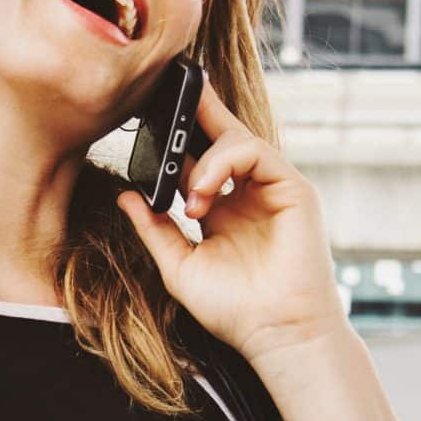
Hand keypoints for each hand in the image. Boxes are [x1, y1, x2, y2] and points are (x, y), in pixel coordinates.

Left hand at [116, 76, 347, 365]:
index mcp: (224, 207)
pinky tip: (205, 191)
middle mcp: (250, 191)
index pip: (201, 158)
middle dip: (199, 110)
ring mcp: (273, 188)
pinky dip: (226, 163)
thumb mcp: (179, 265)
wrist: (274, 334)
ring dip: (205, 161)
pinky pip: (257, 152)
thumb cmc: (234, 309)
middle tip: (170, 86)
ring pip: (239, 139)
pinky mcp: (294, 189)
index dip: (181, 136)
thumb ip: (154, 229)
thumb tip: (126, 195)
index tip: (152, 113)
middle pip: (224, 135)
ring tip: (190, 199)